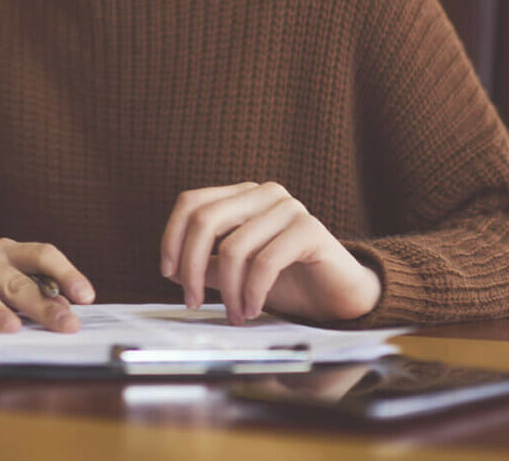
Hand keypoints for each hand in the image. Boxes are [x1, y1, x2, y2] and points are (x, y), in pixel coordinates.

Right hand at [0, 238, 95, 332]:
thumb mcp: (1, 273)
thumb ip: (30, 288)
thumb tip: (64, 310)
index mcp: (7, 251)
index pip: (42, 254)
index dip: (66, 273)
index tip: (86, 296)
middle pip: (15, 279)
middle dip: (42, 304)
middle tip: (65, 324)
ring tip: (12, 328)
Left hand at [159, 181, 381, 324]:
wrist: (339, 296)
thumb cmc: (288, 281)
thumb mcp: (237, 273)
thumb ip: (208, 266)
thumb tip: (173, 269)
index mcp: (243, 195)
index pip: (192, 203)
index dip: (172, 237)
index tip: (168, 273)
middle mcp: (264, 193)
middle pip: (206, 220)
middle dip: (192, 266)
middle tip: (192, 302)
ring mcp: (288, 208)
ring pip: (234, 247)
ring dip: (228, 291)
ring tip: (233, 316)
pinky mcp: (309, 230)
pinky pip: (266, 261)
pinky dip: (252, 291)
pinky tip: (252, 309)